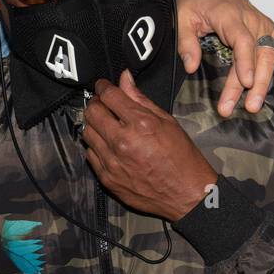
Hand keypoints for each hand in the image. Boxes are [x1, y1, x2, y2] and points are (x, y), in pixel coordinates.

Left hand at [82, 70, 216, 221]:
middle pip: (92, 112)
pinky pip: (90, 155)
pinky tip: (109, 146)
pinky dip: (96, 146)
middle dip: (95, 103)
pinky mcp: (107, 178)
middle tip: (103, 104)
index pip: (109, 96)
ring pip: (87, 133)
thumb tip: (124, 79)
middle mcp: (123, 142)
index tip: (103, 86)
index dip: (103, 87)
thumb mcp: (167, 122)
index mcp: (141, 124)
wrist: (186, 195)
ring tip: (107, 126)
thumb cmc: (182, 158)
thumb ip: (141, 99)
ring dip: (94, 125)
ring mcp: (112, 161)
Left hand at [175, 0, 273, 116]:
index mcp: (229, 15)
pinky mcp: (268, 29)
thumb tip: (191, 67)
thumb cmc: (196, 2)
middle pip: (258, 53)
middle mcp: (251, 20)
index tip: (245, 82)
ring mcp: (262, 24)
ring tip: (257, 103)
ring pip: (270, 54)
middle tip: (248, 106)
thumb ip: (187, 42)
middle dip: (254, 82)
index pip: (242, 41)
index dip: (245, 62)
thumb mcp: (182, 18)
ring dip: (267, 80)